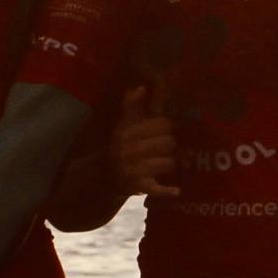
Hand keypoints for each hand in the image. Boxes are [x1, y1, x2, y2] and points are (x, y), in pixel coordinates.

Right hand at [112, 83, 178, 199]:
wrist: (101, 175)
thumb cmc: (117, 146)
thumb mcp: (122, 125)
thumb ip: (131, 105)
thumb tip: (142, 87)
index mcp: (128, 133)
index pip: (163, 125)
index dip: (169, 127)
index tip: (169, 129)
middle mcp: (130, 150)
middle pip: (169, 143)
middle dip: (171, 144)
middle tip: (168, 146)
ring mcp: (134, 170)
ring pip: (169, 162)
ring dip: (170, 162)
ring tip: (165, 160)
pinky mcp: (138, 187)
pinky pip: (157, 189)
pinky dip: (167, 190)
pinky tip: (176, 190)